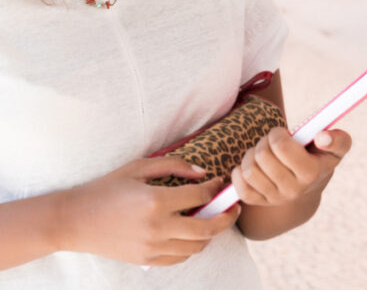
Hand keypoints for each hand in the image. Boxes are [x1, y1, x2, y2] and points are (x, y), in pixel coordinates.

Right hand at [58, 157, 238, 265]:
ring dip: (211, 234)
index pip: (200, 196)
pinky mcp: (145, 259)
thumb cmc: (106, 189)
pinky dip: (192, 247)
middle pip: (207, 227)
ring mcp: (151, 247)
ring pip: (196, 246)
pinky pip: (179, 258)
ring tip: (213, 220)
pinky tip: (193, 235)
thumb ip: (174, 165)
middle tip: (234, 208)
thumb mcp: (139, 167)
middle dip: (227, 217)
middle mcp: (157, 227)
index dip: (216, 189)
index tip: (220, 183)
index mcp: (156, 200)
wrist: (73, 220)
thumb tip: (203, 172)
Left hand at [232, 128, 350, 207]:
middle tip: (273, 141)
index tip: (283, 133)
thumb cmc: (321, 156)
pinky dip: (239, 173)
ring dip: (252, 154)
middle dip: (265, 141)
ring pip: (249, 170)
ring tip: (263, 152)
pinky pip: (240, 188)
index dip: (277, 134)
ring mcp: (275, 199)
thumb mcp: (338, 146)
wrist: (311, 183)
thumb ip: (338, 139)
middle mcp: (293, 190)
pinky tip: (251, 165)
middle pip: (263, 156)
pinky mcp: (260, 202)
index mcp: (311, 174)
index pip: (281, 147)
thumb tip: (322, 138)